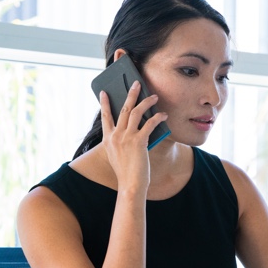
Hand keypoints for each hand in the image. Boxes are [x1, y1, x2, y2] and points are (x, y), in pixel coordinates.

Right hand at [100, 80, 167, 194]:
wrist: (130, 185)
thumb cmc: (127, 173)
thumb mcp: (118, 155)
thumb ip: (122, 142)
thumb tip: (135, 130)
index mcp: (108, 139)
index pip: (105, 117)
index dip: (105, 104)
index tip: (104, 93)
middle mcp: (115, 136)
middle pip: (123, 109)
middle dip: (130, 94)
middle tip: (136, 83)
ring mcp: (126, 138)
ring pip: (136, 112)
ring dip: (146, 101)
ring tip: (154, 95)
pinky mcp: (138, 141)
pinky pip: (149, 124)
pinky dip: (157, 117)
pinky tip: (163, 114)